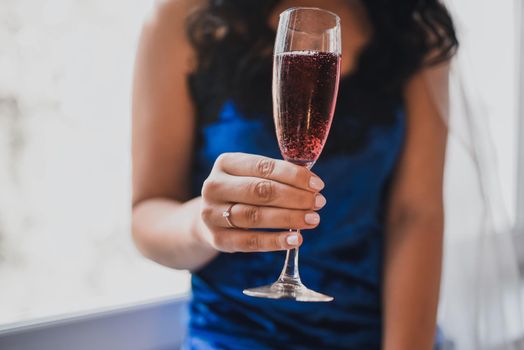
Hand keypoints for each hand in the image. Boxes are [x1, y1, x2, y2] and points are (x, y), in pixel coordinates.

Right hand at [198, 152, 325, 252]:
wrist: (209, 218)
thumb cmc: (241, 192)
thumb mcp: (251, 176)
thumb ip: (276, 176)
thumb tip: (313, 185)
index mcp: (226, 163)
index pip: (263, 166)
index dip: (294, 176)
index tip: (318, 184)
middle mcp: (214, 186)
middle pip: (260, 190)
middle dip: (295, 197)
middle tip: (318, 202)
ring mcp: (212, 214)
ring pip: (255, 216)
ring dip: (289, 218)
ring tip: (312, 219)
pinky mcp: (217, 239)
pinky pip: (250, 241)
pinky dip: (275, 241)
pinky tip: (296, 239)